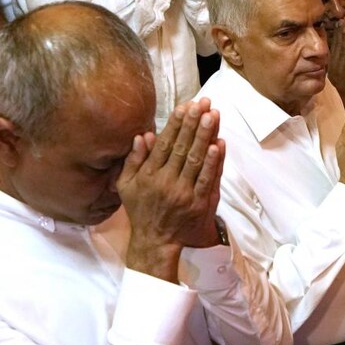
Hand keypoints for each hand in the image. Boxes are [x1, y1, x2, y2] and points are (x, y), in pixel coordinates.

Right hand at [118, 98, 225, 281]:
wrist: (155, 241)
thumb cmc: (141, 210)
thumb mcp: (126, 185)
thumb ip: (133, 160)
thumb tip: (143, 135)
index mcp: (148, 175)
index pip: (165, 144)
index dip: (176, 124)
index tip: (185, 106)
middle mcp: (165, 181)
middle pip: (183, 147)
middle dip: (193, 123)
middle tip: (203, 103)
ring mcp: (183, 193)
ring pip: (196, 159)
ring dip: (205, 136)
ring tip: (213, 115)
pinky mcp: (198, 203)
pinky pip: (208, 179)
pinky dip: (214, 161)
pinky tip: (218, 144)